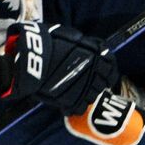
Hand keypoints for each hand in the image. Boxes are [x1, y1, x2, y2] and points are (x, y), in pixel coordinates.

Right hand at [0, 20, 117, 114]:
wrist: (33, 58)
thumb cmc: (49, 42)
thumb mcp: (71, 36)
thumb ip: (85, 44)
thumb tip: (92, 47)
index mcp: (96, 54)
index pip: (111, 65)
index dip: (109, 71)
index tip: (104, 74)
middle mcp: (94, 70)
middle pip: (104, 82)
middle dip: (98, 84)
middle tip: (88, 84)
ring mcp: (84, 86)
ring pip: (94, 95)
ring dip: (88, 95)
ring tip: (77, 93)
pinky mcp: (72, 99)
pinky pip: (80, 107)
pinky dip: (76, 107)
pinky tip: (70, 104)